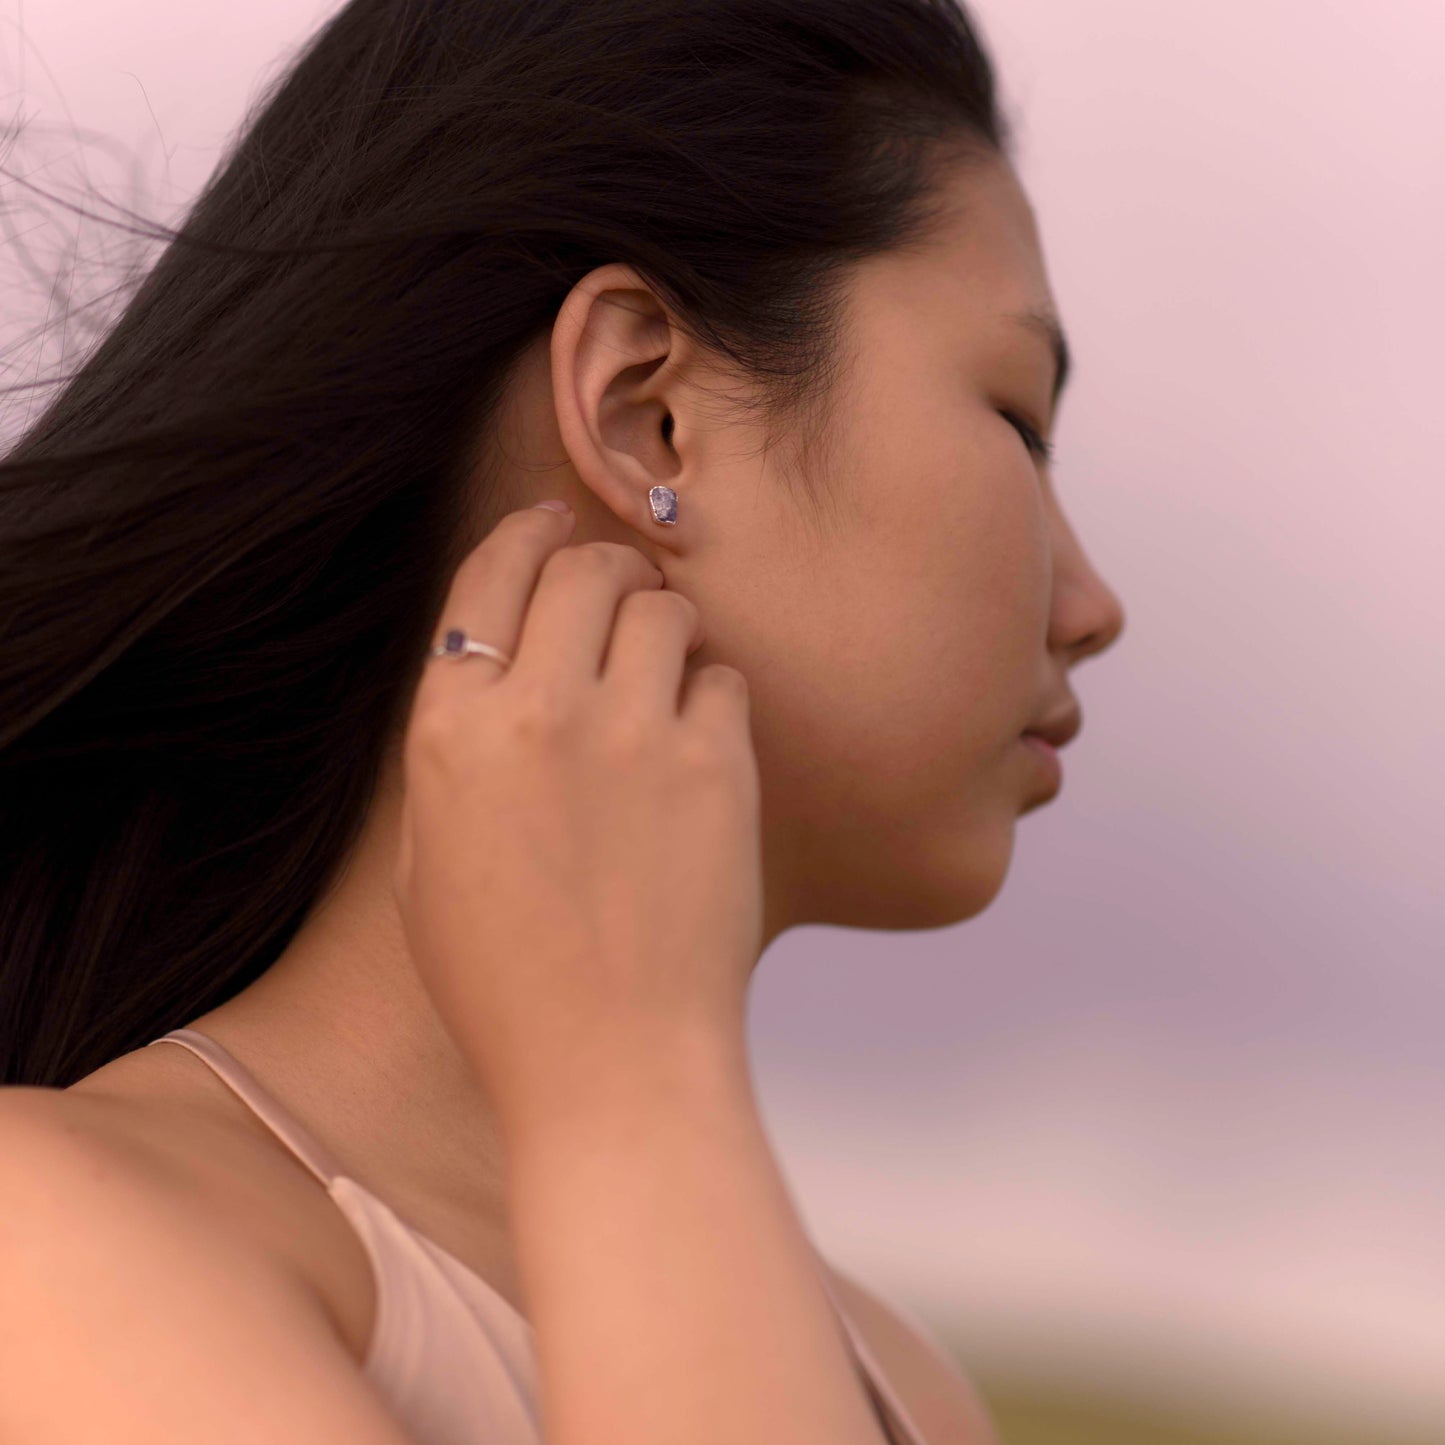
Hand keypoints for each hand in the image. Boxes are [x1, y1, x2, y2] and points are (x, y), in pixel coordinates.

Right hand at [392, 503, 762, 1134]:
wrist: (611, 1062)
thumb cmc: (507, 986)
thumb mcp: (429, 866)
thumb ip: (456, 756)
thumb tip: (496, 678)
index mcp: (450, 733)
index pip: (488, 578)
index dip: (525, 536)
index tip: (550, 523)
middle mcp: (539, 712)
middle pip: (582, 570)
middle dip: (605, 564)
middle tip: (621, 587)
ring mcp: (633, 734)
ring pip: (662, 607)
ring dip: (665, 622)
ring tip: (665, 664)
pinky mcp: (716, 766)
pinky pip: (723, 678)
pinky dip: (712, 694)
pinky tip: (699, 738)